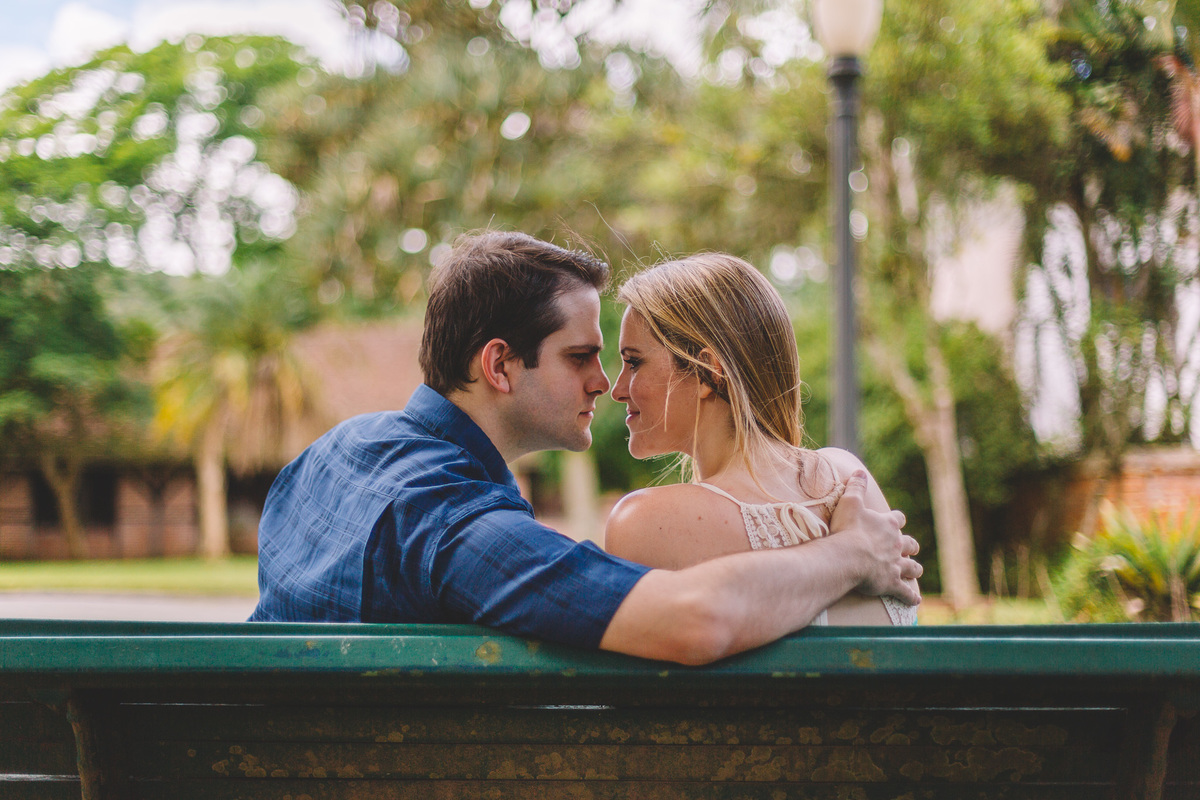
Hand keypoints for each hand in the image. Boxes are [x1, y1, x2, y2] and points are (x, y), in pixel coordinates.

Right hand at [830, 472, 921, 604]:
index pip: (897, 519)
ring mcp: (896, 565)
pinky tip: (915, 600)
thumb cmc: (847, 530)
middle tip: (910, 548)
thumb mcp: (849, 503)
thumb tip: (859, 472)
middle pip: (910, 544)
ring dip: (914, 569)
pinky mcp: (892, 583)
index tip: (895, 521)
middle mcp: (896, 545)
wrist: (848, 556)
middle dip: (910, 546)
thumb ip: (856, 487)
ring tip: (915, 571)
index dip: (896, 520)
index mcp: (887, 526)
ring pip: (912, 567)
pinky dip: (910, 597)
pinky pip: (905, 592)